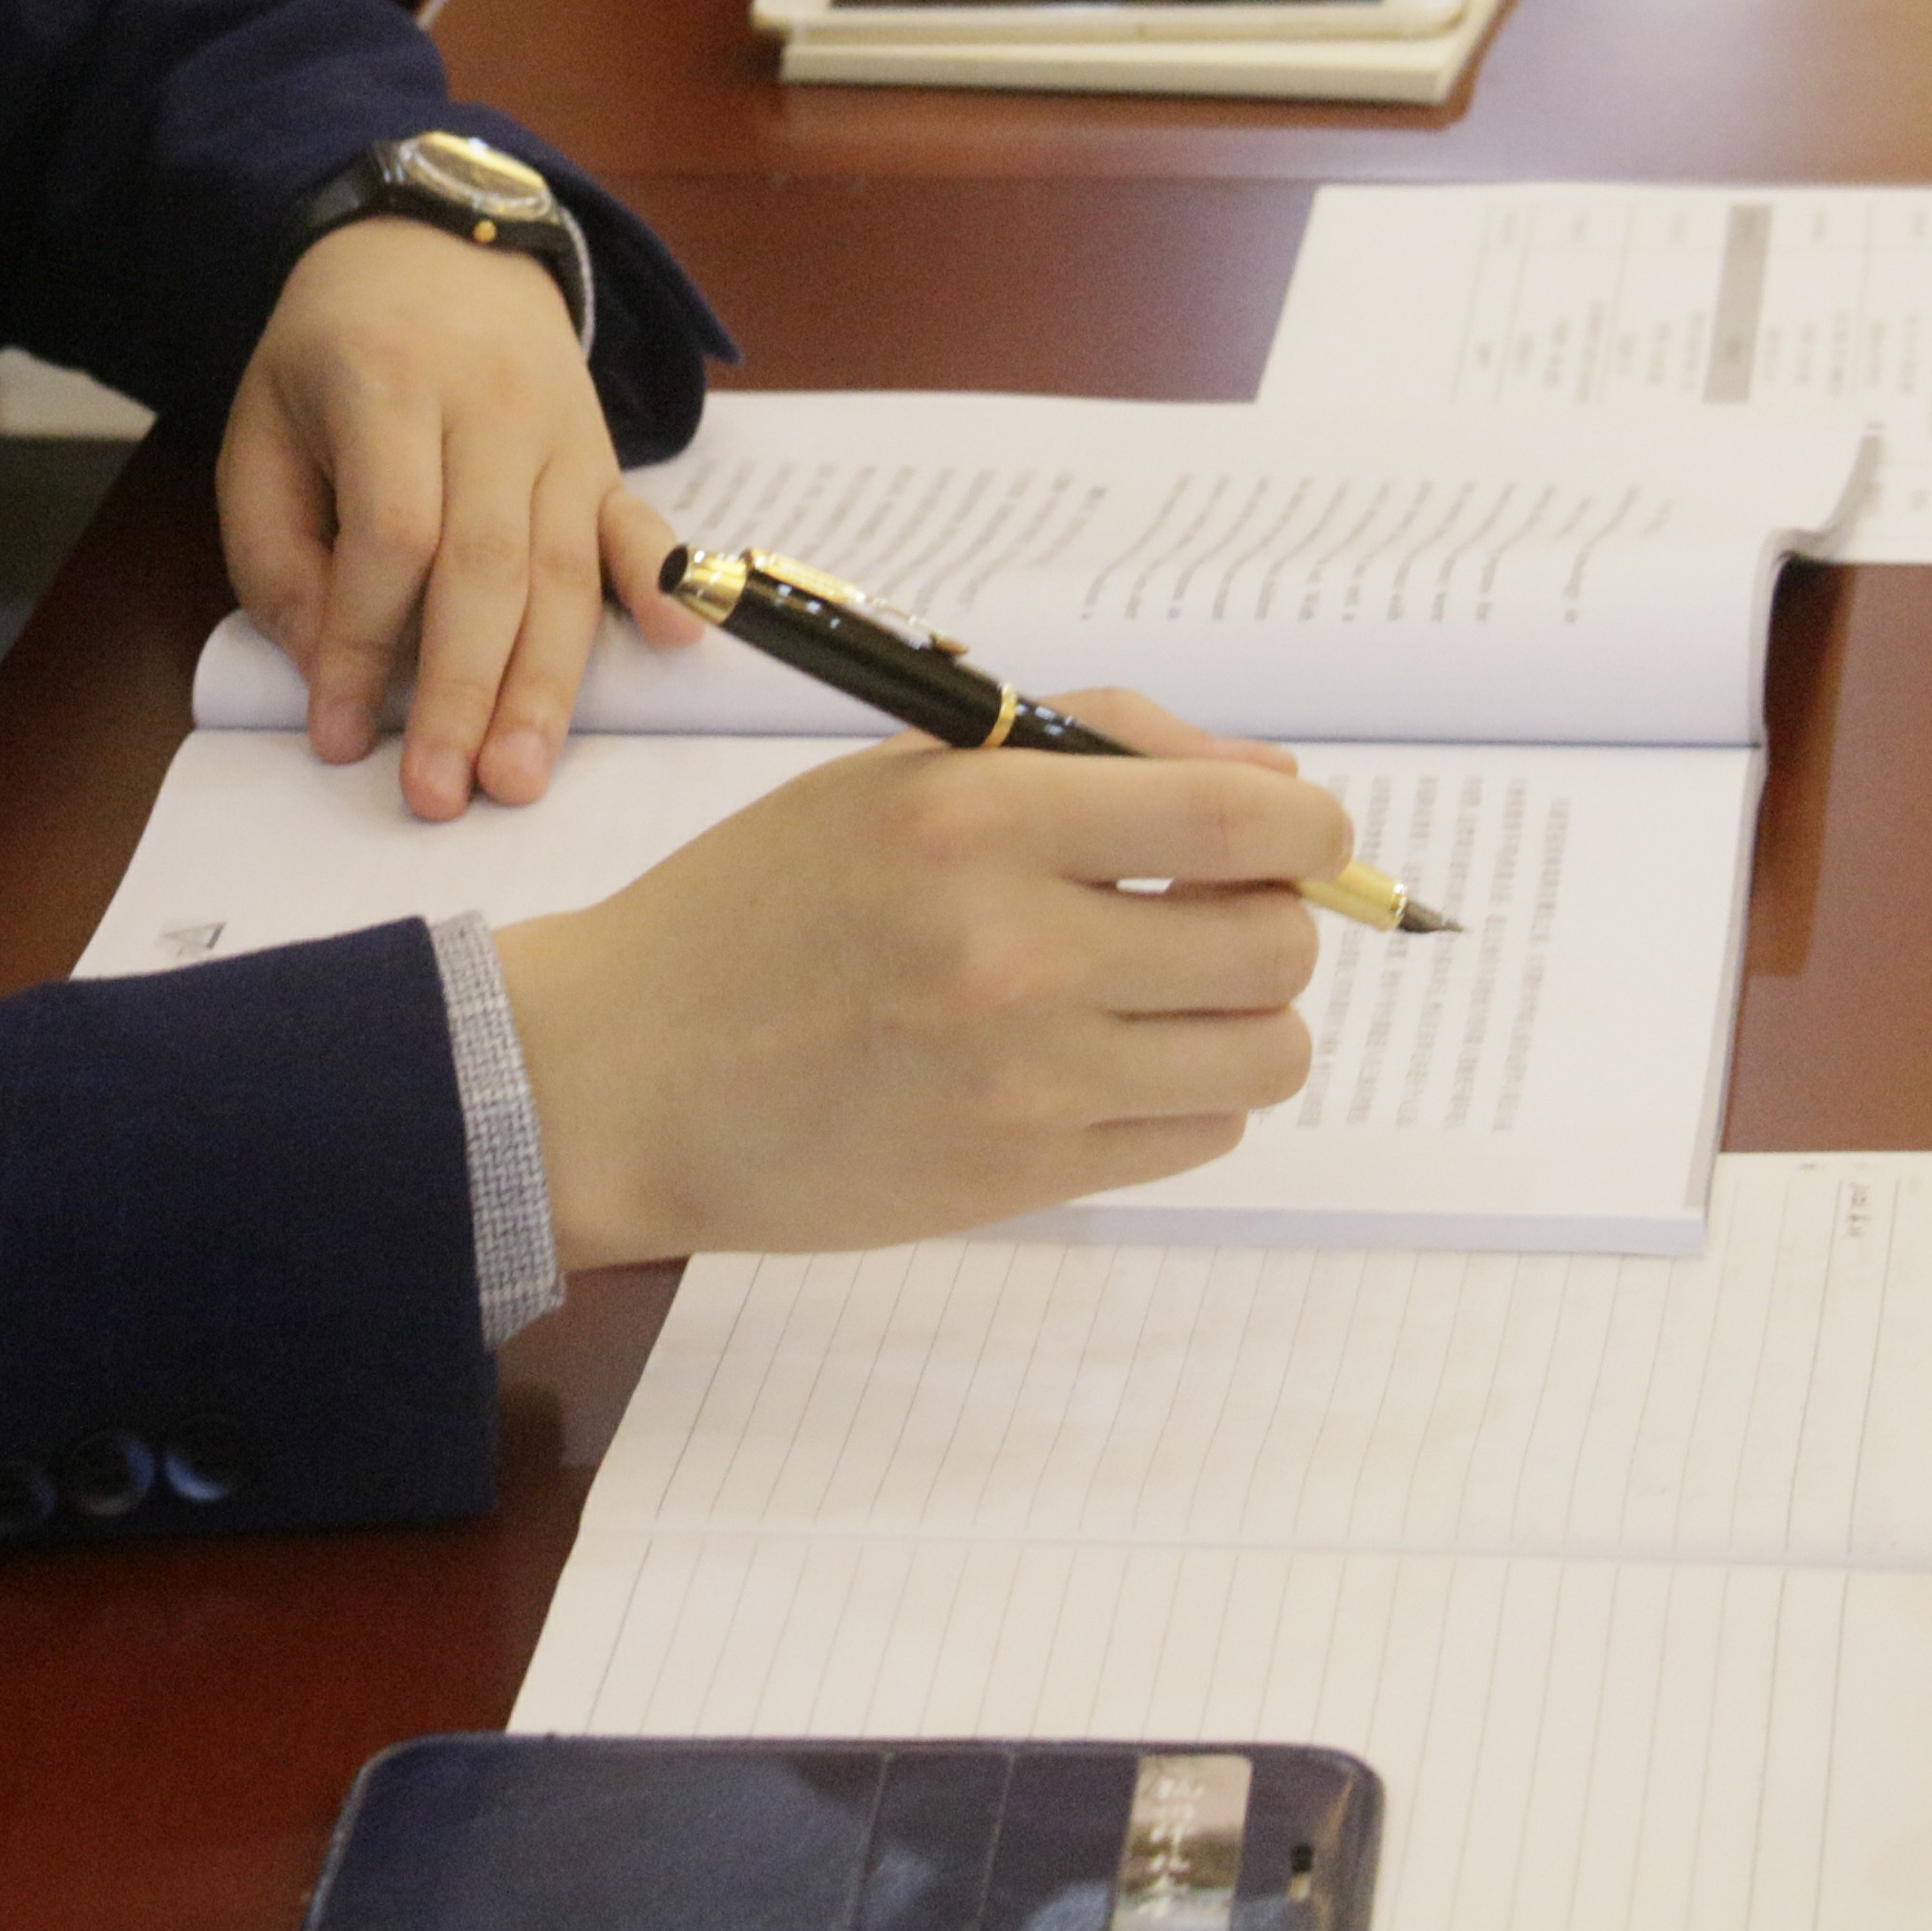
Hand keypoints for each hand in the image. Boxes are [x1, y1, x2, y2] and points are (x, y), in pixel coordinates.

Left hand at [216, 216, 695, 820]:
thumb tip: (327, 665)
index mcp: (387, 382)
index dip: (365, 640)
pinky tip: (678, 644)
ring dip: (546, 684)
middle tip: (443, 795)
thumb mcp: (260, 428)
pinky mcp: (604, 454)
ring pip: (564, 566)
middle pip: (487, 562)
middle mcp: (489, 404)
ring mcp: (562, 428)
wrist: (438, 247)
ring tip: (521, 778)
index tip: (340, 735)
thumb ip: (275, 550)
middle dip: (464, 690)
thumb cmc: (331, 360)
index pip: (392, 531)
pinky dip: (661, 582)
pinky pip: (640, 522)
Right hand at [492, 691, 1351, 1270]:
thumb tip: (1273, 786)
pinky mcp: (1021, 1178)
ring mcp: (1023, 1078)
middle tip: (1209, 915)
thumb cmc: (754, 905)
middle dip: (1271, 921)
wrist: (622, 1075)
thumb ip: (1089, 752)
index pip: (1241, 817)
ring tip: (1162, 998)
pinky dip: (1186, 1096)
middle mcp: (1013, 947)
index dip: (1309, 827)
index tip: (1299, 835)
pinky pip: (1200, 1135)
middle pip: (1275, 944)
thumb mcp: (898, 775)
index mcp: (978, 817)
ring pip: (1264, 1054)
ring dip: (1242, 1020)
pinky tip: (1106, 1064)